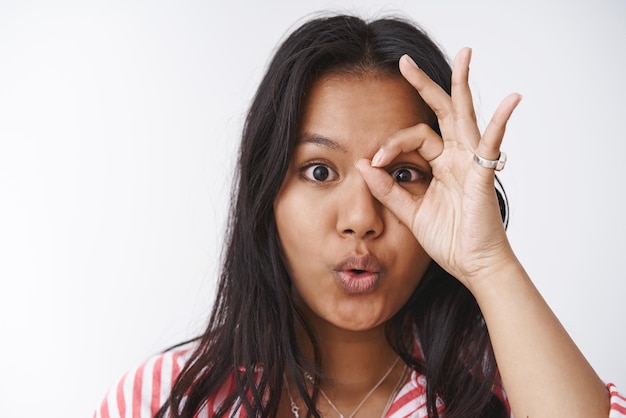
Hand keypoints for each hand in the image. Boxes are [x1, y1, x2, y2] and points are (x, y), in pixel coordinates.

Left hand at [356, 48, 521, 289]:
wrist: (472, 267)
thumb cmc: (448, 239)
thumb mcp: (410, 212)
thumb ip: (388, 189)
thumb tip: (364, 164)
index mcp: (440, 165)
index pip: (414, 138)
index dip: (392, 144)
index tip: (374, 160)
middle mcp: (457, 158)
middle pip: (441, 113)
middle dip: (425, 85)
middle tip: (405, 62)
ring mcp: (471, 164)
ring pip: (465, 116)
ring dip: (462, 85)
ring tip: (465, 54)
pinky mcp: (483, 177)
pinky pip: (492, 146)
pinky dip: (501, 122)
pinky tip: (511, 100)